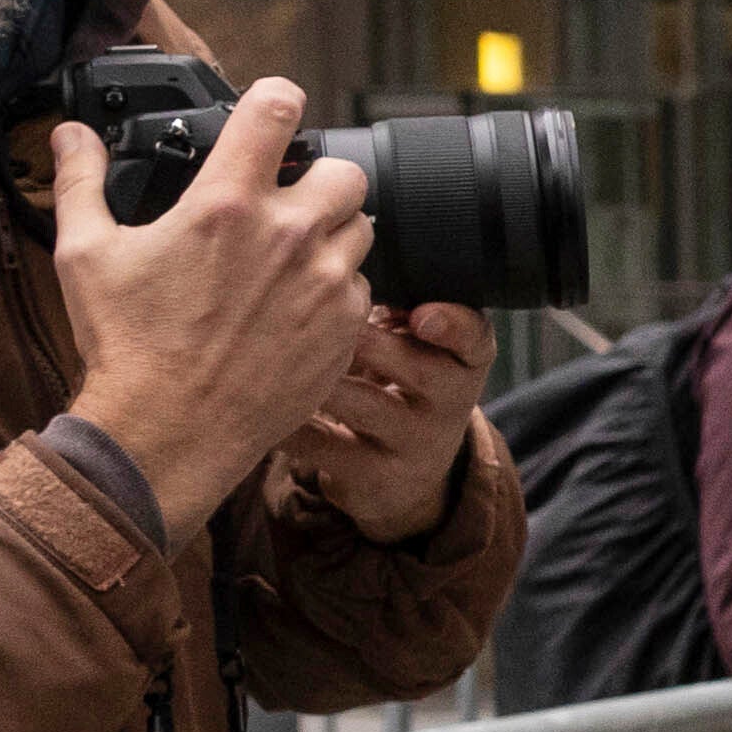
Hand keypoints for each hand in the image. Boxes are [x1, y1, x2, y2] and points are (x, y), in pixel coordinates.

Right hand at [48, 81, 387, 532]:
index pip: (277, 111)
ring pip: (361, 229)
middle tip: (287, 200)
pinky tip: (297, 306)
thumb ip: (82, 182)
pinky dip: (337, 290)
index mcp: (227, 203)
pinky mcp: (344, 328)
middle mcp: (289, 235)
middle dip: (319, 176)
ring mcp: (325, 283)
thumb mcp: (85, 254)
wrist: (168, 432)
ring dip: (332, 233)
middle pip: (344, 170)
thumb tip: (71, 136)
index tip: (272, 107)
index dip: (277, 99)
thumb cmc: (126, 346)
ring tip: (289, 257)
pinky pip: (362, 288)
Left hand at [281, 299, 488, 542]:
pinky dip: (286, 417)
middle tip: (314, 316)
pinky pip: (322, 444)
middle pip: (415, 368)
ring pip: (363, 404)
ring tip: (276, 353)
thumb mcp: (418, 347)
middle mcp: (450, 405)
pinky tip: (258, 396)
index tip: (420, 316)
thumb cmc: (401, 383)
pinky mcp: (375, 477)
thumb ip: (399, 305)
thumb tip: (343, 254)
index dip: (451, 325)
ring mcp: (415, 445)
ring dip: (317, 376)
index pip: (473, 338)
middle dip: (360, 339)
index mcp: (463, 361)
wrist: (405, 471)